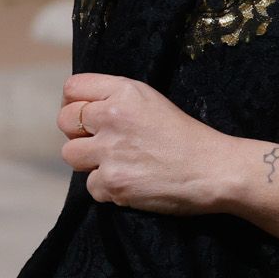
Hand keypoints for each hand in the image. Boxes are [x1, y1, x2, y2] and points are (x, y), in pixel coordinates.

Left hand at [56, 73, 247, 214]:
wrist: (214, 169)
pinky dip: (107, 188)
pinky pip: (91, 186)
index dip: (74, 104)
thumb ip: (115, 100)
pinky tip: (131, 182)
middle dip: (78, 134)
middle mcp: (112, 116)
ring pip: (70, 155)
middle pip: (64, 121)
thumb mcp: (150, 101)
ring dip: (89, 163)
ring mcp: (110, 150)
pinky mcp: (113, 181)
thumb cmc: (185, 136)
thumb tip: (80, 111)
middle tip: (101, 144)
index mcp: (123, 91)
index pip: (72, 88)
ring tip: (116, 164)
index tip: (84, 118)